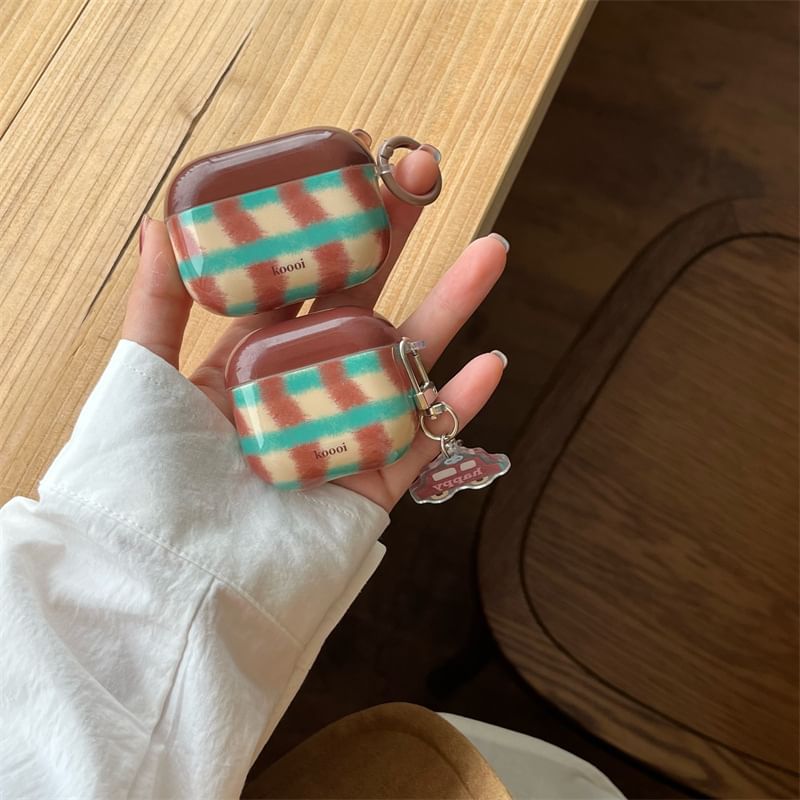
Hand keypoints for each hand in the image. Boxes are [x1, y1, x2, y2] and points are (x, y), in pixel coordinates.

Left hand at [123, 148, 506, 510]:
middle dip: (395, 243)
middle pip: (360, 305)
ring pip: (405, 362)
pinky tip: (491, 362)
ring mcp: (344, 433)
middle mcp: (304, 391)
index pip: (299, 282)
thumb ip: (156, 303)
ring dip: (450, 308)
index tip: (357, 166)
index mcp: (250, 363)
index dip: (329, 224)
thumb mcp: (142, 378)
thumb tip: (159, 222)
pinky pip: (422, 440)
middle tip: (423, 178)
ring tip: (489, 251)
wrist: (167, 580)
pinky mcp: (370, 486)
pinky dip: (458, 406)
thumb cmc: (146, 481)